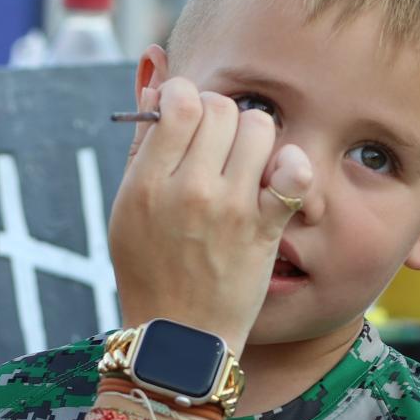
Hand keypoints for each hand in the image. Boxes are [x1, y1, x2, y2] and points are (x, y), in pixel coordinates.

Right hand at [108, 78, 315, 350]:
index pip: (179, 101)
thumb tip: (158, 81)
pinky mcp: (263, 229)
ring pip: (259, 128)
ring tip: (244, 164)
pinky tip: (277, 179)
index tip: (189, 118)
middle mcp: (187, 191)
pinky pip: (292, 171)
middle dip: (221, 117)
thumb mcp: (126, 208)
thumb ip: (142, 144)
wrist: (178, 337)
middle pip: (221, 108)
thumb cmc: (149, 270)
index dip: (187, 98)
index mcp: (146, 184)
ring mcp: (229, 209)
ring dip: (255, 139)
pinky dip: (291, 167)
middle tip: (218, 144)